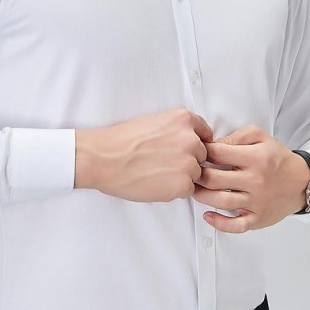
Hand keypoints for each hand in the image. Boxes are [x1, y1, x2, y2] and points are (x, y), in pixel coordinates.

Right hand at [75, 108, 212, 203]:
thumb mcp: (153, 121)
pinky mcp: (183, 184)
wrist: (104, 158)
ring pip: (196, 174)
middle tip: (163, 163)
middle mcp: (190, 139)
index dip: (194, 144)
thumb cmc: (121, 141)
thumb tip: (187, 140)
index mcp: (183, 119)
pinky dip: (174, 190)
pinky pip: (188, 190)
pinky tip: (156, 182)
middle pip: (201, 155)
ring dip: (181, 176)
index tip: (186, 149)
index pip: (205, 133)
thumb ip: (175, 129)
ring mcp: (189, 162)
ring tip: (156, 173)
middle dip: (187, 160)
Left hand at [191, 124, 309, 231]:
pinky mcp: (258, 218)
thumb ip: (236, 136)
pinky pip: (235, 225)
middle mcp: (255, 180)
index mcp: (255, 158)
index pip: (218, 153)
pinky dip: (219, 223)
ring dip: (201, 196)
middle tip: (189, 173)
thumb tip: (213, 145)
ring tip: (194, 190)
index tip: (196, 153)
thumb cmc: (277, 159)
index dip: (202, 152)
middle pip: (214, 179)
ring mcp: (257, 201)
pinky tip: (208, 215)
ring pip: (220, 201)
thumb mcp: (260, 137)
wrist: (302, 182)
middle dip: (196, 175)